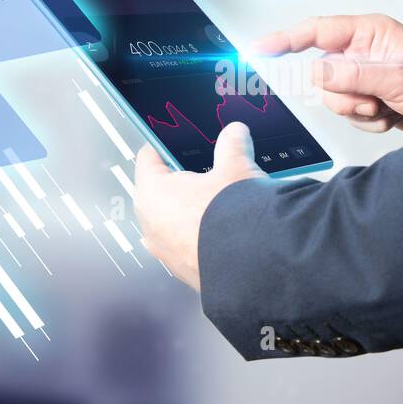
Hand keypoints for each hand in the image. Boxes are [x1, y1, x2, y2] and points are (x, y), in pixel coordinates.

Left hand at [132, 122, 264, 289]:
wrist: (254, 266)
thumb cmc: (233, 219)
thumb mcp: (237, 169)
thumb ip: (232, 145)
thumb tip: (235, 133)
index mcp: (152, 192)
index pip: (148, 156)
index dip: (165, 144)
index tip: (173, 141)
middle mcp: (150, 224)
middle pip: (160, 191)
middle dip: (181, 180)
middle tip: (204, 171)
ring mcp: (164, 251)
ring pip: (172, 220)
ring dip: (190, 210)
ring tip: (218, 202)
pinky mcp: (182, 270)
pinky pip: (185, 243)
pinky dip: (198, 234)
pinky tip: (222, 229)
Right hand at [253, 14, 402, 133]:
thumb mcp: (397, 76)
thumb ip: (354, 74)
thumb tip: (316, 70)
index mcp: (367, 33)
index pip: (316, 31)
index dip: (285, 39)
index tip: (260, 49)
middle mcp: (361, 52)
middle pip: (322, 75)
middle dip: (343, 95)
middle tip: (371, 100)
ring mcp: (364, 76)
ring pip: (335, 98)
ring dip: (358, 110)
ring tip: (386, 107)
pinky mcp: (369, 97)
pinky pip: (351, 114)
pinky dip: (369, 120)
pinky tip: (391, 115)